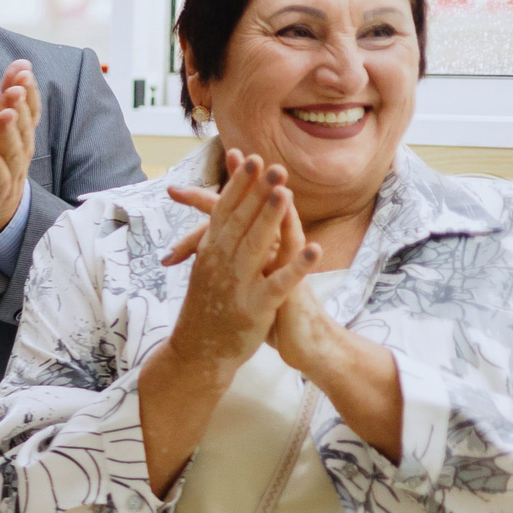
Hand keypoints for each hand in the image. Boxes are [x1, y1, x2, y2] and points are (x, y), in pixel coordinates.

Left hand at [0, 60, 37, 241]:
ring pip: (13, 152)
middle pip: (24, 128)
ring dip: (10, 133)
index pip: (30, 111)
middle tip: (15, 89)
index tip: (23, 72)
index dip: (28, 92)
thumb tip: (22, 65)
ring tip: (4, 115)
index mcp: (20, 135)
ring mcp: (10, 173)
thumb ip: (9, 97)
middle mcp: (20, 152)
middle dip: (21, 107)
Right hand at [160, 149, 318, 373]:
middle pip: (240, 221)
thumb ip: (217, 243)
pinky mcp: (255, 308)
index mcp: (210, 253)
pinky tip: (315, 250)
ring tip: (285, 192)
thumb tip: (223, 216)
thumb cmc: (208, 310)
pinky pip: (279, 284)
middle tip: (272, 164)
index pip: (224, 211)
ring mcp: (236, 286)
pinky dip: (296, 267)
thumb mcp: (207, 271)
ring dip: (270, 218)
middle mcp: (220, 264)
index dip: (239, 184)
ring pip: (255, 245)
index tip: (251, 158)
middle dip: (257, 191)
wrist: (197, 354)